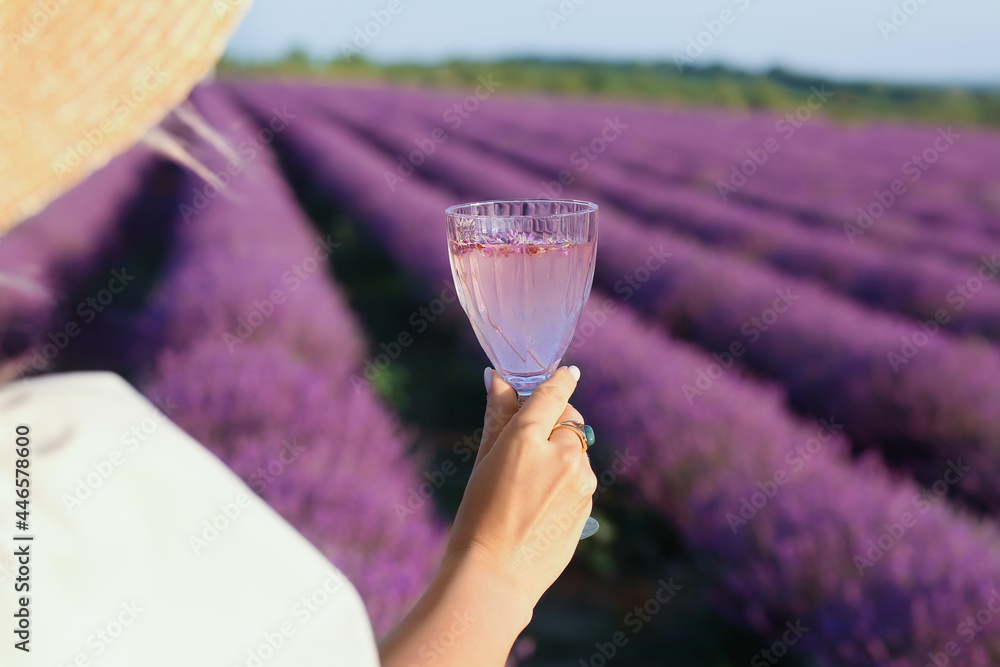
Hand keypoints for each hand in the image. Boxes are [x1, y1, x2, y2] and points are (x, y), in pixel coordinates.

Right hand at [443, 366, 597, 612]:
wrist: (496, 574)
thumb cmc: (478, 516)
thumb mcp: (484, 460)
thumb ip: (498, 415)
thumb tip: (498, 378)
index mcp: (528, 438)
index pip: (553, 395)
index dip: (560, 380)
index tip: (567, 373)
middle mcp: (562, 455)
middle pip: (570, 421)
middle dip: (555, 423)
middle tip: (526, 443)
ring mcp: (580, 482)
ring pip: (576, 452)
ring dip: (560, 455)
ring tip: (526, 487)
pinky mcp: (588, 505)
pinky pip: (579, 480)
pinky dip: (565, 481)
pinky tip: (538, 505)